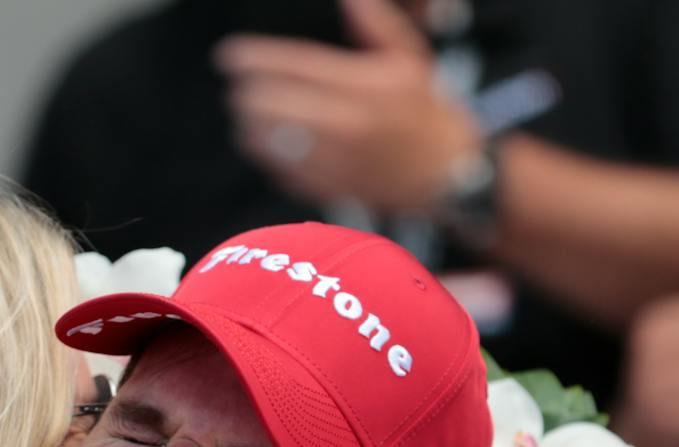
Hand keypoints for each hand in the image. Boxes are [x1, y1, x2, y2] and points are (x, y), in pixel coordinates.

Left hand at [219, 0, 482, 212]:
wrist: (449, 175)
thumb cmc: (428, 111)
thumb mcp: (410, 59)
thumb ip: (375, 25)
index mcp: (365, 86)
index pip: (296, 67)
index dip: (256, 60)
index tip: (229, 56)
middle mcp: (348, 124)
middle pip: (274, 106)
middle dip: (247, 94)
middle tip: (237, 88)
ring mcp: (337, 160)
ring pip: (272, 142)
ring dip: (251, 127)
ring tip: (245, 116)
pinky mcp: (332, 189)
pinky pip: (283, 172)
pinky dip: (269, 157)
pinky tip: (266, 145)